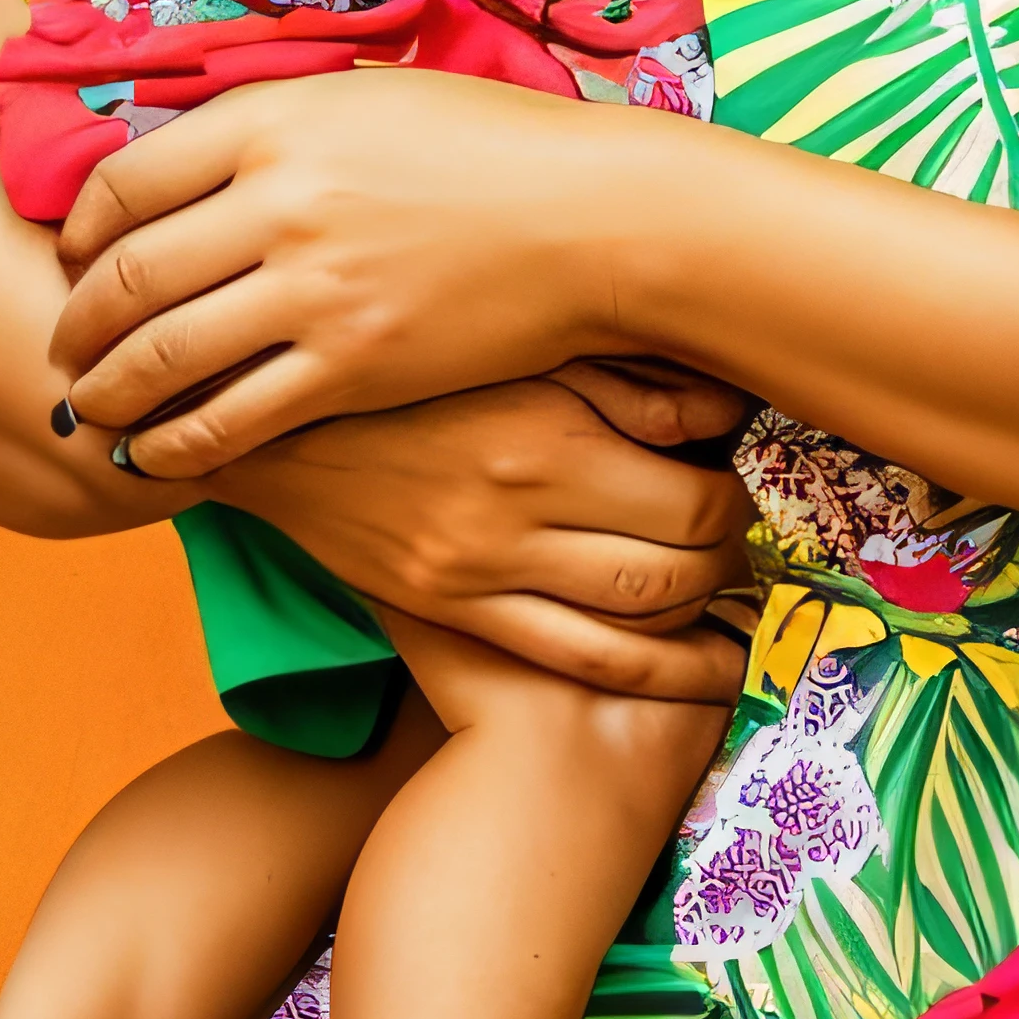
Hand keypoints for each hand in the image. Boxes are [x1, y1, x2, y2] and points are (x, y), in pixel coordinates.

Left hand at [49, 65, 664, 465]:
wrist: (590, 217)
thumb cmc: (487, 144)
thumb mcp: (366, 95)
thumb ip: (272, 123)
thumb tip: (185, 161)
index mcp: (274, 120)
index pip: (125, 180)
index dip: (79, 229)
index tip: (72, 256)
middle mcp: (278, 201)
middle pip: (126, 274)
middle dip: (76, 322)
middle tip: (61, 348)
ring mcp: (313, 289)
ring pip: (162, 354)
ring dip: (109, 390)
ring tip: (92, 408)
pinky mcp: (351, 367)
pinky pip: (230, 418)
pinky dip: (176, 444)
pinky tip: (159, 454)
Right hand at [213, 379, 754, 703]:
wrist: (278, 426)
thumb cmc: (413, 366)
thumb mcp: (519, 346)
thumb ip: (625, 376)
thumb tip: (727, 406)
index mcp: (542, 433)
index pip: (691, 498)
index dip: (737, 501)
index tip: (740, 482)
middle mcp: (516, 513)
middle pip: (672, 568)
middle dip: (727, 560)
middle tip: (740, 537)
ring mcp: (481, 574)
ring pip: (631, 625)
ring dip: (699, 619)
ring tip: (725, 594)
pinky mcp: (453, 613)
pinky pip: (572, 659)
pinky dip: (649, 672)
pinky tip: (693, 668)